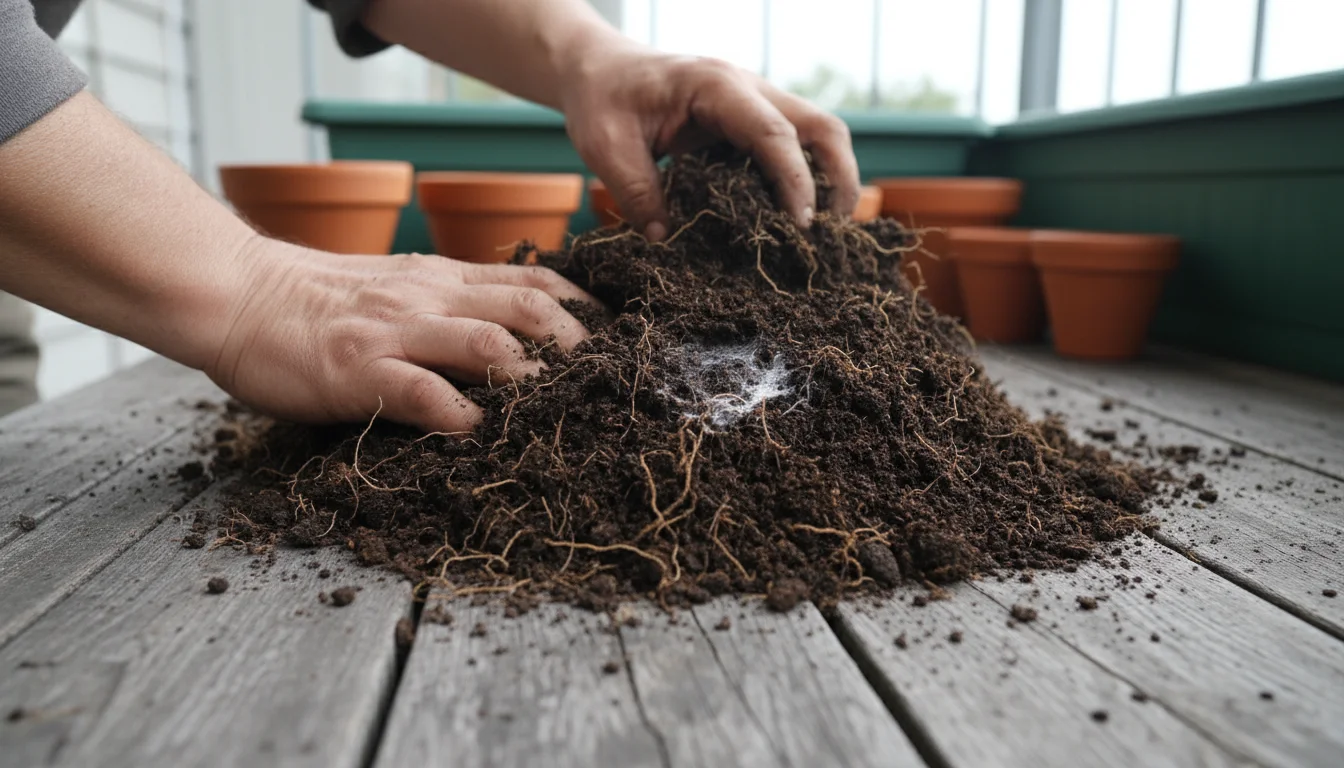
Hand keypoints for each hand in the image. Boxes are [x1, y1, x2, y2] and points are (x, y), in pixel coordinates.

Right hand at [209, 238, 595, 432]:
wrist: (237, 294)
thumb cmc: (316, 300)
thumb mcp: (395, 284)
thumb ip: (447, 300)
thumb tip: (504, 333)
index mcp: (442, 278)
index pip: (534, 280)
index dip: (586, 310)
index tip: (621, 340)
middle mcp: (431, 298)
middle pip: (530, 308)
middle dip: (579, 348)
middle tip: (609, 385)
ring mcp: (397, 332)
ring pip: (490, 344)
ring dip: (534, 382)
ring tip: (564, 415)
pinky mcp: (361, 371)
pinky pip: (425, 393)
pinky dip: (464, 417)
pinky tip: (484, 438)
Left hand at [559, 46, 859, 238]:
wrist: (599, 69)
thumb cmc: (602, 99)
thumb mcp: (605, 146)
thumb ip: (636, 192)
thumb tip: (667, 240)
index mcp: (716, 87)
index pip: (774, 133)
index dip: (795, 182)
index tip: (800, 226)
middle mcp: (748, 89)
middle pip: (821, 127)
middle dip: (840, 178)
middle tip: (832, 232)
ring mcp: (755, 104)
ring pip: (817, 135)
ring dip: (830, 180)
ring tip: (821, 233)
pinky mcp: (750, 123)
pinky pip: (794, 149)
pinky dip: (804, 182)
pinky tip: (790, 220)